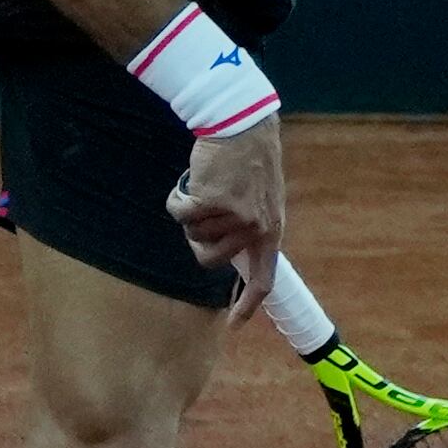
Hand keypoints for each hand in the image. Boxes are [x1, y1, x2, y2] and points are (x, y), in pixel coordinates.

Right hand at [166, 121, 286, 318]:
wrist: (243, 123)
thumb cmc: (250, 159)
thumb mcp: (262, 198)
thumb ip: (250, 227)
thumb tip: (227, 255)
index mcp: (270, 231)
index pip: (263, 279)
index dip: (247, 305)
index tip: (234, 324)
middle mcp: (253, 229)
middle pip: (209, 259)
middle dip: (198, 238)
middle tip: (204, 210)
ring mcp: (232, 217)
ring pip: (192, 234)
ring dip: (190, 211)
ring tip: (206, 184)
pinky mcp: (210, 202)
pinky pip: (179, 213)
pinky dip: (177, 197)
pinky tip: (190, 178)